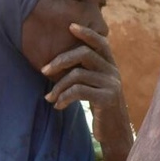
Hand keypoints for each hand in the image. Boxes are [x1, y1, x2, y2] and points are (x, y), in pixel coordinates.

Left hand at [41, 23, 131, 149]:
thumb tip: (60, 61)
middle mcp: (113, 72)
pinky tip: (58, 106)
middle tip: (44, 71)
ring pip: (78, 74)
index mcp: (110, 66)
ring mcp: (112, 85)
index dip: (86, 33)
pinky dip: (64, 97)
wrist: (115, 133)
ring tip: (49, 97)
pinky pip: (79, 91)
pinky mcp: (107, 98)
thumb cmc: (100, 108)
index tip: (70, 26)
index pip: (101, 43)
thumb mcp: (96, 87)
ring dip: (58, 86)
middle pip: (85, 54)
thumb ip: (87, 72)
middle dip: (60, 60)